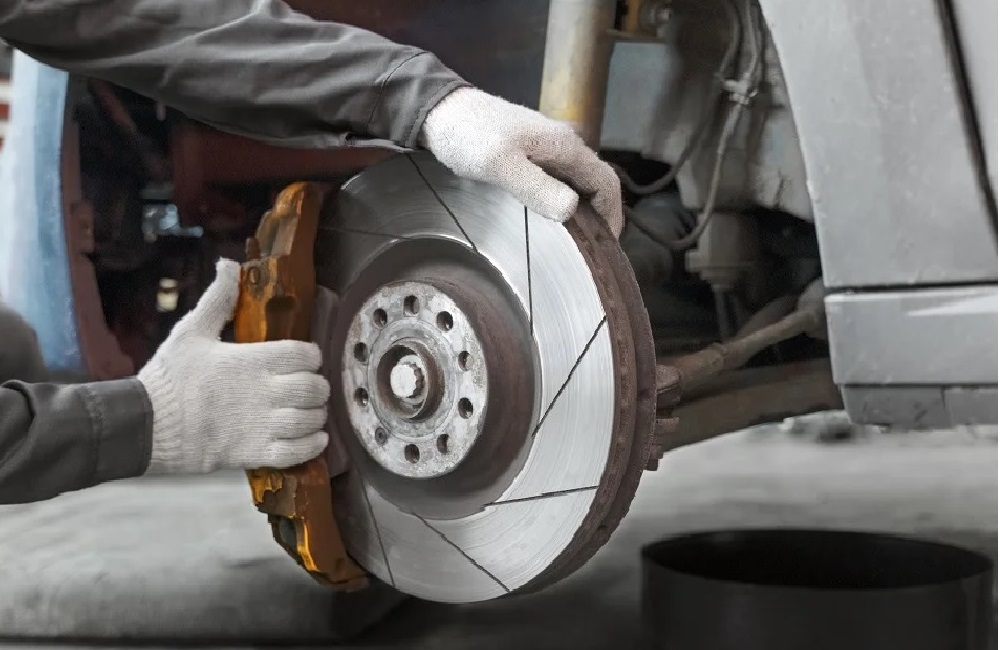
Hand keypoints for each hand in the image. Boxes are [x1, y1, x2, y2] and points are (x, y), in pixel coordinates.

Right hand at [138, 259, 329, 473]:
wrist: (144, 426)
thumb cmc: (168, 379)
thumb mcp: (191, 331)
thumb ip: (217, 299)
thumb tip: (228, 265)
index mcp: (250, 360)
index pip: (303, 354)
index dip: (311, 356)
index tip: (306, 359)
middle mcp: (261, 392)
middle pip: (313, 387)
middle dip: (318, 386)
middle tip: (311, 387)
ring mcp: (259, 424)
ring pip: (309, 419)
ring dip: (317, 415)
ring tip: (311, 412)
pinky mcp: (253, 453)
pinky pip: (296, 452)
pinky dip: (311, 444)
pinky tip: (314, 437)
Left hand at [420, 87, 623, 236]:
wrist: (440, 110)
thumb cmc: (468, 135)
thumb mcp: (500, 165)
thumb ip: (536, 187)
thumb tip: (572, 210)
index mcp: (565, 146)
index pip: (606, 183)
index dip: (612, 216)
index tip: (606, 248)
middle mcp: (564, 144)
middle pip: (596, 183)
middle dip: (600, 216)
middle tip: (590, 251)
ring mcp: (548, 146)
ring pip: (577, 182)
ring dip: (582, 210)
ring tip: (573, 241)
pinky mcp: (531, 151)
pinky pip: (558, 179)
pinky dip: (563, 200)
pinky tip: (549, 217)